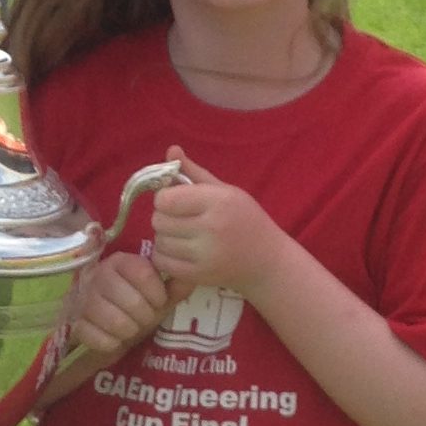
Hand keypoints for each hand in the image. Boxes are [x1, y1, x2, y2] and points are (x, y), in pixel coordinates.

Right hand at [64, 251, 176, 361]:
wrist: (102, 320)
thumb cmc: (134, 302)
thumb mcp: (156, 293)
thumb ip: (174, 285)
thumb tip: (190, 278)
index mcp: (120, 262)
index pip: (144, 274)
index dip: (157, 294)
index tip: (159, 301)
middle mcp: (99, 275)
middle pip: (134, 303)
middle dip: (145, 317)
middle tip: (143, 318)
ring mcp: (83, 299)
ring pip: (118, 323)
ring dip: (130, 330)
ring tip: (129, 327)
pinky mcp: (74, 323)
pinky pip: (101, 340)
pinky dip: (112, 343)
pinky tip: (113, 336)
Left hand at [147, 146, 292, 300]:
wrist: (266, 262)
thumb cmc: (246, 220)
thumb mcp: (225, 190)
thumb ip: (194, 172)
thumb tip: (171, 149)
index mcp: (218, 201)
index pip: (167, 199)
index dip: (164, 197)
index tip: (175, 199)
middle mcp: (211, 228)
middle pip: (159, 220)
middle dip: (163, 216)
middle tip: (179, 218)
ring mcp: (204, 255)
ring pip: (159, 241)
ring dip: (164, 236)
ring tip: (181, 234)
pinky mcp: (198, 276)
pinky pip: (163, 262)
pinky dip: (165, 255)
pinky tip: (179, 250)